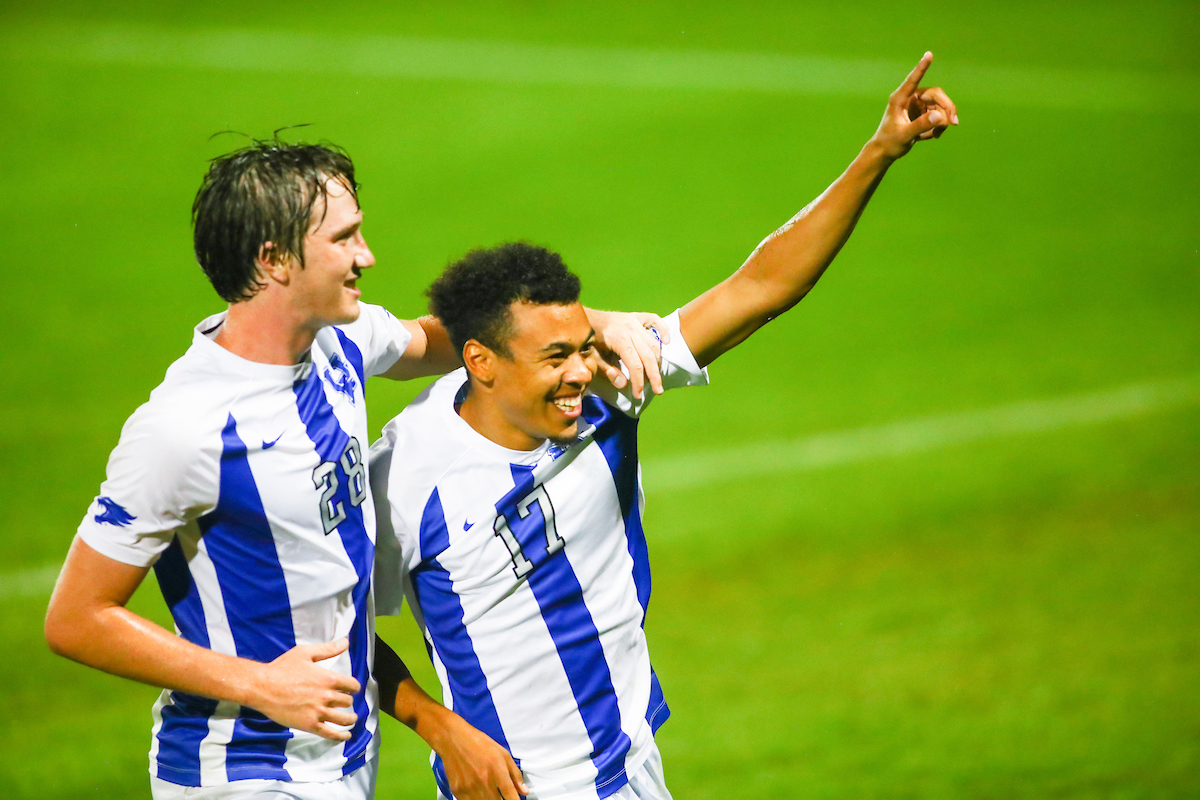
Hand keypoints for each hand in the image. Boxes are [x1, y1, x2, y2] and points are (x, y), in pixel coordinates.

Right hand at [246, 638, 360, 741]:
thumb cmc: (282, 668)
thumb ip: (328, 649)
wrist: (262, 687)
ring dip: (351, 719)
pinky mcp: (309, 725)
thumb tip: (345, 641)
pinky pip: (330, 733)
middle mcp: (327, 696)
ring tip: (352, 719)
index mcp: (329, 679)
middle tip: (344, 702)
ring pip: (344, 719)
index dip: (353, 687)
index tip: (352, 688)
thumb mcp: (305, 653)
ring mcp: (319, 712)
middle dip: (347, 700)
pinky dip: (340, 736)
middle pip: (347, 701)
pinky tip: (346, 736)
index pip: (352, 685)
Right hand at [430, 711, 527, 799]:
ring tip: (489, 792)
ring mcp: (470, 788)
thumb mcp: (503, 754)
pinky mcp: (458, 791)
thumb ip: (515, 774)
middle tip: (500, 793)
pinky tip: (478, 793)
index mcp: (498, 771)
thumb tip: (524, 791)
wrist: (454, 739)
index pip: (510, 797)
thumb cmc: (479, 744)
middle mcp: (484, 781)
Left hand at [587, 309, 669, 398]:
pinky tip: (666, 342)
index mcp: (619, 339)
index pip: (635, 365)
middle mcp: (631, 329)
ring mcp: (635, 321)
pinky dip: (663, 330)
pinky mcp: (636, 317)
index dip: (638, 382)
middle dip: (654, 375)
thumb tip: (623, 384)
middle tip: (658, 390)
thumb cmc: (588, 340)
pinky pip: (655, 320)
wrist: (583, 318)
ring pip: (653, 343)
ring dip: (657, 360)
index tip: (638, 395)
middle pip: (648, 356)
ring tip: (656, 375)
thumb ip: (608, 371)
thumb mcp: (593, 358)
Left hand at [871, 51, 958, 160]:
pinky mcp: (922, 112)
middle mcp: (910, 98)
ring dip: (942, 121)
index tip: (928, 54)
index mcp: (900, 99)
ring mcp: (917, 105)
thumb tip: (940, 116)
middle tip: (954, 123)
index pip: (913, 80)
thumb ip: (921, 126)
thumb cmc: (890, 143)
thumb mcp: (905, 135)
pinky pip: (938, 115)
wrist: (885, 152)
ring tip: (935, 135)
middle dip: (947, 108)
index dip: (922, 67)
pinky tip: (933, 136)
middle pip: (936, 95)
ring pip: (940, 106)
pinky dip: (939, 126)